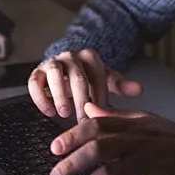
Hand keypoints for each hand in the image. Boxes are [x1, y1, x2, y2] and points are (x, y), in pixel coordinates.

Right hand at [28, 49, 142, 120]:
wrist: (64, 69)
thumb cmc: (88, 78)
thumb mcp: (105, 80)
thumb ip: (121, 85)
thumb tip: (139, 90)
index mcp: (90, 57)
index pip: (97, 74)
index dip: (100, 94)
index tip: (102, 112)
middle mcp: (70, 56)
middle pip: (77, 76)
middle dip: (81, 99)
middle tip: (83, 118)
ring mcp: (53, 62)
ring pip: (55, 74)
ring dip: (60, 94)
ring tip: (64, 113)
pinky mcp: (37, 72)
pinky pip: (35, 82)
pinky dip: (40, 98)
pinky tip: (49, 112)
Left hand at [48, 102, 174, 174]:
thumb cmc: (169, 137)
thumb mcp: (144, 120)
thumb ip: (114, 116)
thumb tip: (87, 108)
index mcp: (133, 125)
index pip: (97, 126)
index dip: (73, 136)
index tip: (55, 148)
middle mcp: (138, 142)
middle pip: (100, 149)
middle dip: (73, 163)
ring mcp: (148, 164)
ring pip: (111, 174)